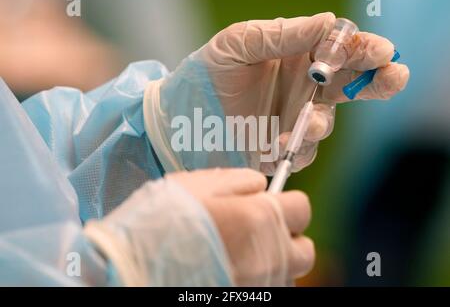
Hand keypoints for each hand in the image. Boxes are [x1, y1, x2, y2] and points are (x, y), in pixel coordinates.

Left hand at [144, 13, 409, 174]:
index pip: (341, 50)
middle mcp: (303, 88)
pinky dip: (295, 148)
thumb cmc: (208, 72)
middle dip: (377, 81)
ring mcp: (294, 120)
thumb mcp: (239, 43)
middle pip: (351, 85)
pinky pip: (302, 151)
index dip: (364, 50)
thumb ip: (280, 34)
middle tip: (392, 78)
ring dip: (322, 122)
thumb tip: (328, 23)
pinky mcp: (281, 148)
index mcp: (297, 56)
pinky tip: (277, 144)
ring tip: (306, 122)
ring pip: (327, 122)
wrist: (181, 114)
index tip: (379, 52)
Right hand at [168, 168, 313, 285]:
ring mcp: (260, 283)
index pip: (302, 208)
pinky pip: (268, 288)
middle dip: (290, 239)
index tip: (271, 203)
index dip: (287, 203)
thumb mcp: (201, 183)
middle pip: (305, 250)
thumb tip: (261, 186)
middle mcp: (269, 255)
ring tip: (245, 253)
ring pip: (287, 274)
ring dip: (275, 262)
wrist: (136, 262)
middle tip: (263, 231)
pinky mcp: (246, 298)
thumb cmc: (166, 217)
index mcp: (261, 218)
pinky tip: (234, 269)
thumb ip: (241, 180)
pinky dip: (259, 278)